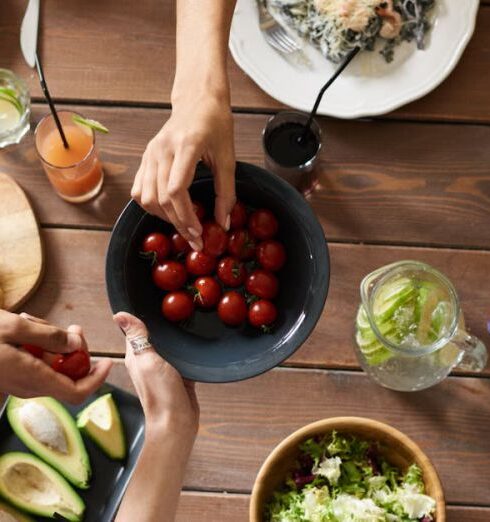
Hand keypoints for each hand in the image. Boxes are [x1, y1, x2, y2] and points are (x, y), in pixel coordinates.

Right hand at [0, 311, 111, 403]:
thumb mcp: (15, 328)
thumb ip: (50, 337)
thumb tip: (76, 344)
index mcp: (34, 378)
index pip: (77, 392)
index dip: (97, 378)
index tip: (107, 361)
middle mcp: (29, 386)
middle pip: (68, 374)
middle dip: (75, 350)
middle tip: (74, 328)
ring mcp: (20, 382)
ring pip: (52, 365)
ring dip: (52, 343)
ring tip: (32, 322)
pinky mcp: (13, 375)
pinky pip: (37, 363)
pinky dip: (38, 346)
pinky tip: (26, 329)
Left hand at [113, 312, 198, 439]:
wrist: (177, 422)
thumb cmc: (160, 394)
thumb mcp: (147, 361)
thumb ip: (137, 338)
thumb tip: (120, 315)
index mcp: (136, 355)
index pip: (134, 329)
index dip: (140, 315)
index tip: (150, 298)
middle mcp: (148, 360)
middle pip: (154, 335)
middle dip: (161, 322)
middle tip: (174, 304)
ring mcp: (164, 368)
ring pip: (169, 345)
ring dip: (175, 335)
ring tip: (186, 317)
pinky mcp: (180, 374)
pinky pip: (183, 356)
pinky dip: (187, 348)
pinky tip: (195, 340)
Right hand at [131, 91, 235, 250]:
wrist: (198, 99)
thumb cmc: (216, 124)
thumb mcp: (228, 157)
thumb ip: (226, 192)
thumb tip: (223, 223)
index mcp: (186, 146)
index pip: (176, 190)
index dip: (186, 216)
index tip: (199, 232)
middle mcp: (162, 149)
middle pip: (161, 198)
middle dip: (178, 223)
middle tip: (195, 239)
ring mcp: (150, 152)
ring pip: (146, 197)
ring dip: (163, 217)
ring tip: (183, 226)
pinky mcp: (145, 156)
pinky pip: (139, 189)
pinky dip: (151, 206)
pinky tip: (168, 211)